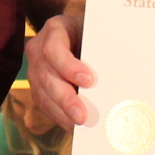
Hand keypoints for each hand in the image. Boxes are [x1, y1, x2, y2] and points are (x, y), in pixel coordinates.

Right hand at [25, 8, 93, 126]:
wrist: (80, 35)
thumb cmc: (94, 35)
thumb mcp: (97, 34)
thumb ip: (101, 51)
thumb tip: (118, 76)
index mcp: (55, 29)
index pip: (54, 49)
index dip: (68, 67)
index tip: (89, 81)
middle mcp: (38, 48)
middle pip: (46, 76)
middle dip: (65, 98)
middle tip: (82, 116)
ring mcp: (35, 68)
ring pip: (42, 94)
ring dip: (62, 112)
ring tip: (80, 125)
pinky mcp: (37, 86)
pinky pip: (44, 104)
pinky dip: (59, 116)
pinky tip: (74, 126)